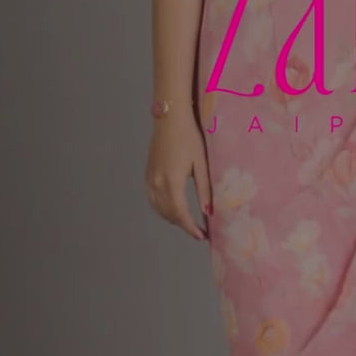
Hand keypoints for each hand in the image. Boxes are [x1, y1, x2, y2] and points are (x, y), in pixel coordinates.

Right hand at [145, 110, 210, 240]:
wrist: (169, 118)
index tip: (202, 236)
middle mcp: (157, 183)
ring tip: (188, 222)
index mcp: (172, 182)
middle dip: (183, 225)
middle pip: (169, 214)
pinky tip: (173, 209)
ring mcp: (150, 179)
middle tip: (199, 230)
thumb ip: (204, 189)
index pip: (180, 214)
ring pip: (159, 209)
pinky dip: (162, 209)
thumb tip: (207, 211)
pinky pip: (152, 199)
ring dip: (173, 218)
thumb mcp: (201, 163)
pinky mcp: (148, 174)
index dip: (190, 228)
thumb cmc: (189, 137)